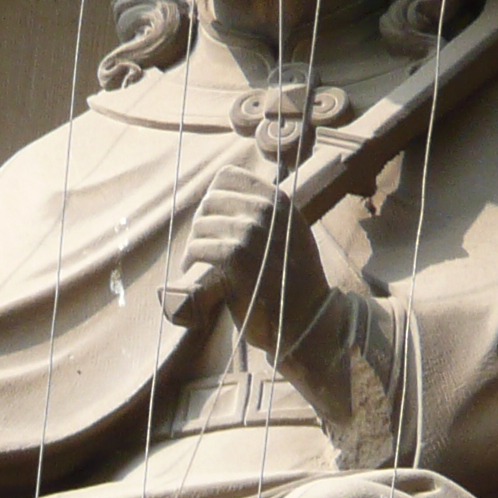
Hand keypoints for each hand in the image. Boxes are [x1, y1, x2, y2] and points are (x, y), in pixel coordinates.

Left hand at [181, 165, 330, 357]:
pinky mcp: (236, 257)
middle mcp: (267, 211)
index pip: (228, 176)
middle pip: (210, 201)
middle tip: (202, 247)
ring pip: (201, 225)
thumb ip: (265, 216)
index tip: (213, 220)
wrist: (305, 321)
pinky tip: (196, 273)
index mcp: (280, 202)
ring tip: (198, 263)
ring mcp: (252, 232)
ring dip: (194, 246)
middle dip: (202, 224)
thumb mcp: (290, 236)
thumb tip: (219, 199)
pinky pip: (198, 247)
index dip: (213, 198)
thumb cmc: (292, 284)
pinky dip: (191, 262)